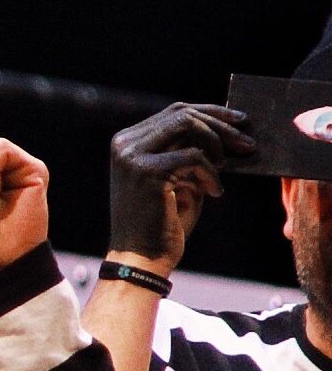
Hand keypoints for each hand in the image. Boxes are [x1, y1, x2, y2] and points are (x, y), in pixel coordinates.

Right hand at [107, 103, 253, 272]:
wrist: (141, 258)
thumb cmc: (162, 222)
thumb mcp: (177, 178)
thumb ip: (190, 151)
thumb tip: (225, 127)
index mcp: (127, 142)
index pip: (175, 111)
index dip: (212, 113)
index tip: (240, 122)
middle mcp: (124, 144)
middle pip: (183, 113)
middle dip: (221, 125)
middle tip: (247, 144)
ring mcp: (132, 156)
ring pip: (188, 125)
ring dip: (217, 145)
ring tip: (226, 168)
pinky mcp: (146, 171)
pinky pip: (194, 156)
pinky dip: (212, 173)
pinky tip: (215, 192)